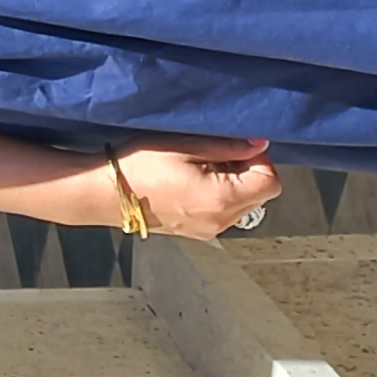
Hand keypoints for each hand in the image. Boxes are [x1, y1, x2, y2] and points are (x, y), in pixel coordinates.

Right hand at [115, 137, 282, 236]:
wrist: (106, 193)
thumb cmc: (141, 165)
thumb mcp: (186, 145)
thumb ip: (228, 146)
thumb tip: (260, 143)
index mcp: (222, 199)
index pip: (270, 182)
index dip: (259, 160)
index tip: (236, 146)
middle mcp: (221, 222)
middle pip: (260, 195)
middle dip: (247, 171)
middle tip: (216, 153)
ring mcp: (209, 231)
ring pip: (244, 205)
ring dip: (234, 184)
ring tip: (200, 167)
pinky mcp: (197, 232)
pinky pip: (224, 213)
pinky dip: (220, 196)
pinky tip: (192, 181)